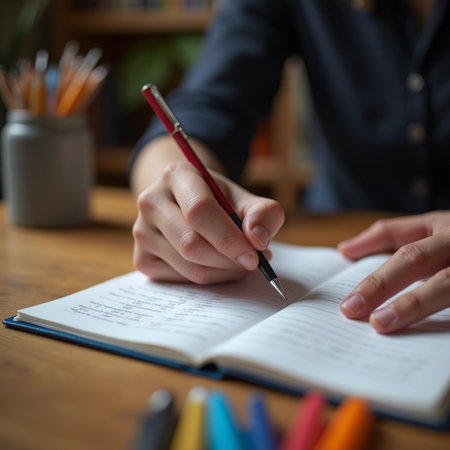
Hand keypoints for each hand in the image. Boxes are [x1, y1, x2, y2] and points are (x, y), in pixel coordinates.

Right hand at [132, 161, 284, 283]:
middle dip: (229, 261)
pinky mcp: (141, 258)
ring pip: (189, 267)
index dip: (229, 238)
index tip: (255, 256)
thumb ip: (263, 213)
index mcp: (176, 175)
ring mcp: (141, 231)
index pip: (199, 210)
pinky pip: (180, 280)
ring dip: (223, 272)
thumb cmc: (219, 202)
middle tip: (253, 263)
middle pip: (191, 244)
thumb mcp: (245, 199)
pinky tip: (218, 266)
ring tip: (239, 262)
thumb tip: (257, 240)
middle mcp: (151, 201)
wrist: (187, 205)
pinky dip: (208, 279)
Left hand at [338, 211, 449, 332]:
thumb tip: (344, 250)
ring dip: (417, 308)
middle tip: (356, 315)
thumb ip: (388, 235)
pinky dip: (446, 326)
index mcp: (446, 230)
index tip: (350, 306)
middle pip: (424, 268)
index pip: (405, 254)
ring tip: (386, 326)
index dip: (378, 280)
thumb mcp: (430, 226)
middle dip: (388, 291)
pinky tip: (425, 341)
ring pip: (449, 288)